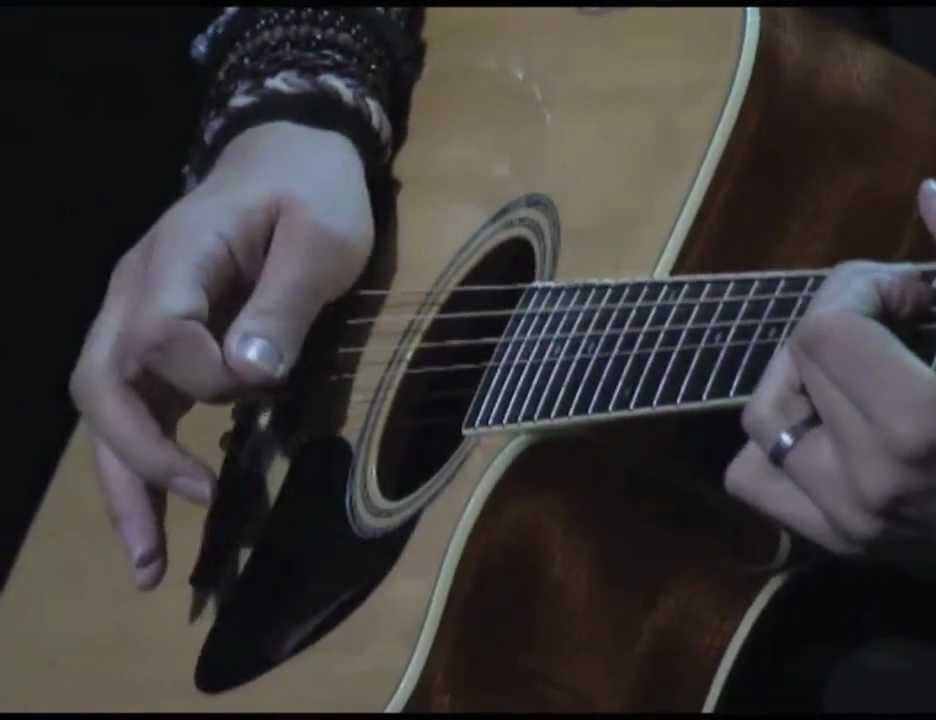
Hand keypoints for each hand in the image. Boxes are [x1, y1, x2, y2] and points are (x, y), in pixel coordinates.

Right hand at [69, 122, 374, 589]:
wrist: (290, 152)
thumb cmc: (312, 190)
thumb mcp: (322, 238)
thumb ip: (285, 303)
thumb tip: (250, 376)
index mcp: (173, 259)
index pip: (160, 339)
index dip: (206, 376)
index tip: (263, 383)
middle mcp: (135, 293)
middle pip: (102, 386)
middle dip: (131, 466)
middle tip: (165, 543)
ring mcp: (140, 316)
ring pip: (106, 408)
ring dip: (123, 485)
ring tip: (147, 566)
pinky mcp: (161, 338)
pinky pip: (137, 405)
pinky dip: (143, 462)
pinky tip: (163, 513)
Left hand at [729, 179, 935, 629]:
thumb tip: (926, 193)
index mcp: (920, 423)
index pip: (826, 327)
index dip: (863, 287)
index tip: (916, 294)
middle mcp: (869, 479)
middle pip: (793, 366)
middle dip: (834, 324)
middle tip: (886, 325)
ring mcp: (849, 520)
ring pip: (761, 425)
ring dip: (796, 383)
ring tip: (851, 374)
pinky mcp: (840, 544)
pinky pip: (759, 483)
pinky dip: (775, 448)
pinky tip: (827, 427)